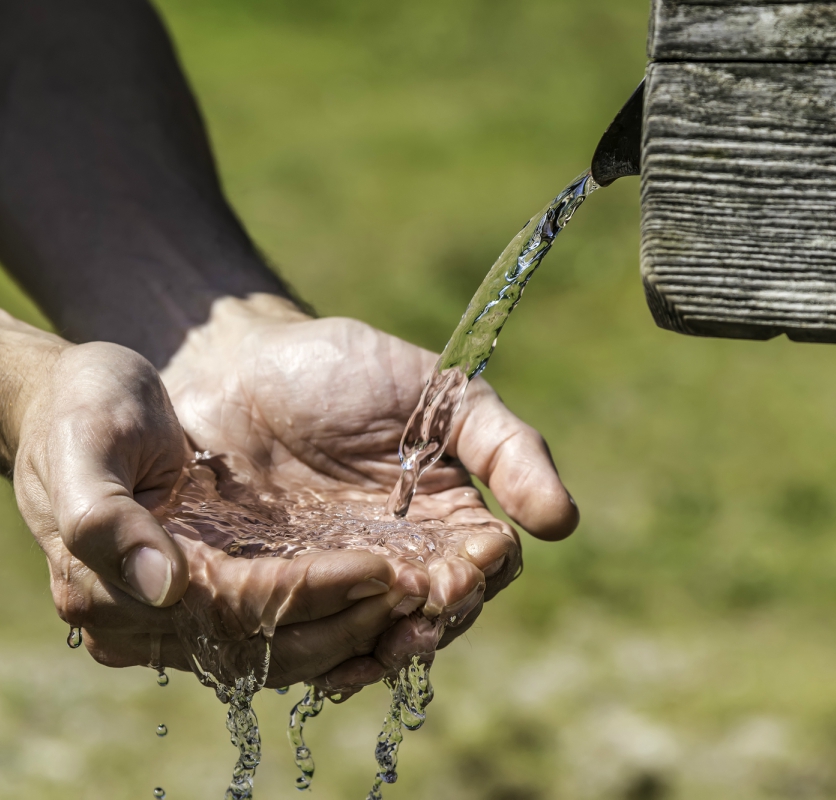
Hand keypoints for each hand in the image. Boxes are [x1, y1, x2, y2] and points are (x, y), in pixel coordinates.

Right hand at [3, 320, 416, 689]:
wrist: (85, 400)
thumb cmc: (84, 407)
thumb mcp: (86, 439)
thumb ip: (106, 517)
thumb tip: (166, 588)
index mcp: (112, 589)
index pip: (235, 609)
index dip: (308, 592)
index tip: (379, 567)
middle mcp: (155, 618)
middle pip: (271, 647)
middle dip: (351, 619)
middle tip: (424, 588)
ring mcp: (191, 612)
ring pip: (289, 649)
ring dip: (361, 629)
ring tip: (427, 596)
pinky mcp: (223, 593)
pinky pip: (290, 628)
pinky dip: (344, 617)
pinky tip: (396, 596)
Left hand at [161, 293, 578, 691]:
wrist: (238, 365)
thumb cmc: (345, 370)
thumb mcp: (441, 394)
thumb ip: (506, 449)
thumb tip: (564, 523)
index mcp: (447, 513)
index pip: (485, 564)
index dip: (480, 575)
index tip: (464, 570)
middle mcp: (401, 555)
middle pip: (436, 613)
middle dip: (434, 621)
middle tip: (419, 614)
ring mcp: (341, 577)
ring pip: (378, 637)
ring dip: (384, 651)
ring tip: (377, 648)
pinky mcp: (282, 591)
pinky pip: (310, 640)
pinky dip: (324, 658)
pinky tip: (327, 667)